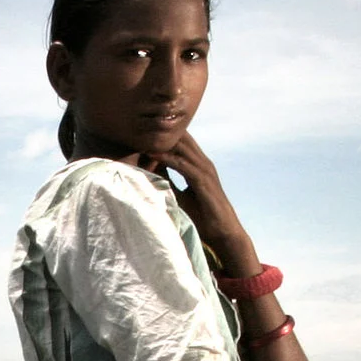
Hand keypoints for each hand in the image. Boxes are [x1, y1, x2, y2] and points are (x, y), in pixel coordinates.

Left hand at [151, 133, 254, 274]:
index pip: (180, 142)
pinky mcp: (203, 180)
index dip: (162, 137)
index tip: (141, 133)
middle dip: (160, 133)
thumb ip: (167, 181)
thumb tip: (148, 172)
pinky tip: (152, 153)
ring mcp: (204, 170)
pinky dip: (167, 158)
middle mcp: (203, 163)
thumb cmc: (202, 216)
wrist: (222, 232)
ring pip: (181, 147)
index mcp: (198, 165)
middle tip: (138, 129)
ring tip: (141, 135)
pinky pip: (183, 164)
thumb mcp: (179, 195)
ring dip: (161, 141)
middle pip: (181, 139)